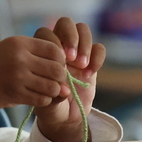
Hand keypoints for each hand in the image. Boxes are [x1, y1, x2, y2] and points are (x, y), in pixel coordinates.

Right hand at [0, 35, 67, 112]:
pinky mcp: (14, 93)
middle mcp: (21, 57)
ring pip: (52, 86)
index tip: (54, 68)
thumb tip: (62, 67)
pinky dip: (43, 101)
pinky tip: (35, 98)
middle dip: (59, 79)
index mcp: (20, 43)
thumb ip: (32, 55)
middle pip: (57, 69)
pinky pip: (42, 99)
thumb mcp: (8, 51)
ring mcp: (18, 76)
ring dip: (52, 92)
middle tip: (52, 83)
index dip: (60, 61)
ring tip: (44, 92)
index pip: (55, 50)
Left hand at [32, 18, 105, 141]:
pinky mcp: (92, 60)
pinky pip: (99, 47)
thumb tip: (64, 84)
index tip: (57, 62)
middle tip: (72, 58)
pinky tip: (90, 73)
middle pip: (65, 23)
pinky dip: (97, 57)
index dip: (52, 43)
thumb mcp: (46, 103)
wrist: (66, 117)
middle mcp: (60, 47)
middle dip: (71, 36)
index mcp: (42, 52)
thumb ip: (52, 93)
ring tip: (81, 66)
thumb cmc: (50, 107)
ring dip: (84, 44)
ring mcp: (77, 52)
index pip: (45, 33)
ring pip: (83, 29)